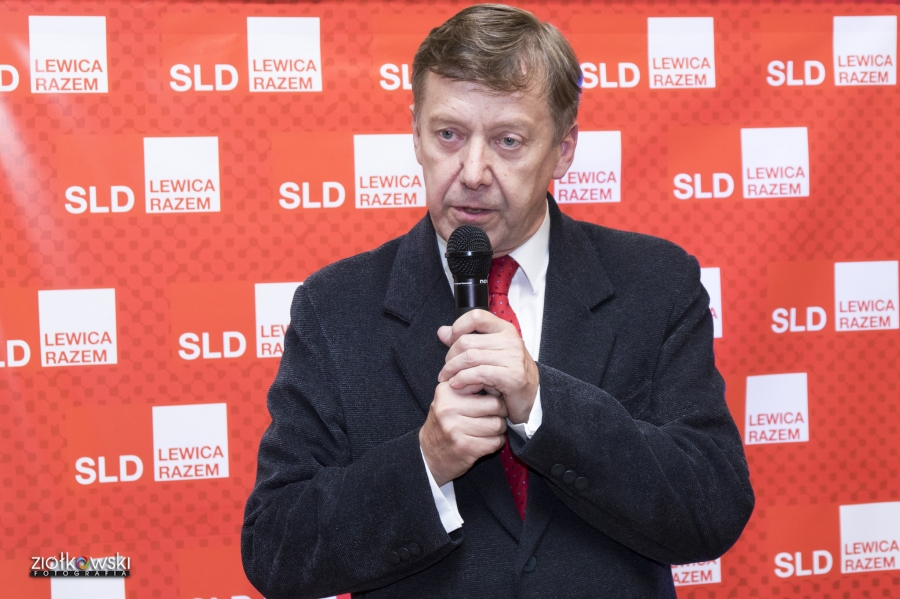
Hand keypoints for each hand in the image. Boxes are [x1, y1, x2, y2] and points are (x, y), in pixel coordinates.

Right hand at [419, 381, 508, 486]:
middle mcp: (449, 409)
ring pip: (498, 425)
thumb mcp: (449, 399)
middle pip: (495, 405)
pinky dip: (497, 442)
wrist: (429, 454)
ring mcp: (455, 429)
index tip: (491, 400)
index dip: (494, 393)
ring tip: (490, 430)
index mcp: (446, 391)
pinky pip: (495, 442)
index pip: (484, 384)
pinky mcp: (464, 448)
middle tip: (496, 416)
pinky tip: (488, 441)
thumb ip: (468, 385)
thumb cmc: (445, 423)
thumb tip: (495, 378)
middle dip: (501, 412)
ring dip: (499, 429)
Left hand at [437, 309, 538, 424]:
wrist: (529, 398)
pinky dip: (463, 380)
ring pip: (470, 357)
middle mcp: (510, 340)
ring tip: (448, 379)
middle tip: (446, 370)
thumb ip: (466, 340)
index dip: (458, 327)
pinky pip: (478, 373)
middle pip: (466, 341)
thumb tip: (442, 332)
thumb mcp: (487, 354)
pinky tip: (458, 385)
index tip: (451, 341)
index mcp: (504, 330)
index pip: (476, 316)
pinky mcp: (512, 376)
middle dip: (450, 357)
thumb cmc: (507, 375)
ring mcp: (513, 357)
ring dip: (453, 370)